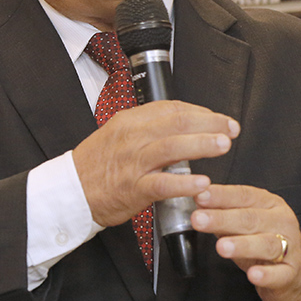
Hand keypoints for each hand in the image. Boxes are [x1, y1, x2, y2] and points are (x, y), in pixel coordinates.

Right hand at [73, 100, 239, 226]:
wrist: (70, 191)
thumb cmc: (97, 164)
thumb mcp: (119, 134)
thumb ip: (148, 128)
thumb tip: (182, 124)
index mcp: (130, 120)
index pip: (171, 108)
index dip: (201, 112)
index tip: (219, 118)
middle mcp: (132, 137)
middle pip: (177, 122)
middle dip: (209, 124)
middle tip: (230, 129)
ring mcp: (133, 163)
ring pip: (172, 147)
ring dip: (202, 145)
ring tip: (223, 146)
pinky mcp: (132, 189)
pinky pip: (163, 184)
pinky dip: (185, 183)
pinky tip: (202, 183)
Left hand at [191, 185, 300, 300]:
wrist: (295, 268)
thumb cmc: (265, 239)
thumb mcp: (244, 223)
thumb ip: (223, 212)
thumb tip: (199, 201)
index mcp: (269, 204)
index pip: (243, 195)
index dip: (221, 195)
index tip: (200, 196)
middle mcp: (281, 221)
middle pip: (251, 218)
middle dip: (223, 219)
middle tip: (200, 219)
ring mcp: (290, 247)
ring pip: (266, 244)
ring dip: (243, 245)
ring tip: (222, 247)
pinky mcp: (291, 273)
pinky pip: (278, 274)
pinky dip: (266, 274)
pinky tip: (253, 274)